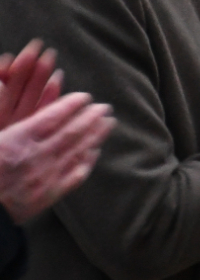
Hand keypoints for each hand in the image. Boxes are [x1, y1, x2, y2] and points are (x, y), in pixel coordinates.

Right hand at [0, 42, 113, 222]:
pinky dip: (87, 161)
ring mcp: (46, 176)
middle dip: (91, 117)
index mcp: (17, 140)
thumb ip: (5, 114)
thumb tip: (5, 85)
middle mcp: (36, 156)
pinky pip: (75, 175)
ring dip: (95, 135)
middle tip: (105, 107)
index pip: (52, 116)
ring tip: (109, 123)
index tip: (86, 97)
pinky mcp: (50, 194)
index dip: (71, 105)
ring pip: (77, 151)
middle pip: (71, 132)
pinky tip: (96, 152)